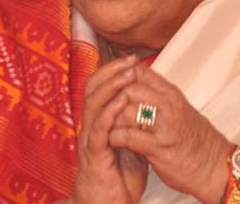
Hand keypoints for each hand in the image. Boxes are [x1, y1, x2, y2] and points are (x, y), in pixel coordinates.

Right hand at [71, 55, 148, 203]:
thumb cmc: (119, 180)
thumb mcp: (133, 147)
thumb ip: (136, 127)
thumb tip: (149, 111)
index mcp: (100, 121)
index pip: (100, 86)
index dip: (114, 70)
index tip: (133, 59)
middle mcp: (91, 125)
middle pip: (92, 87)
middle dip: (111, 70)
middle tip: (130, 59)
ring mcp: (90, 138)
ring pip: (94, 103)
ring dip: (111, 86)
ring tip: (127, 74)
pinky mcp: (93, 153)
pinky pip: (99, 127)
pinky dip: (109, 112)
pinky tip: (121, 102)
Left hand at [108, 64, 232, 203]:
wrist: (215, 165)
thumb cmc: (193, 138)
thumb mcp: (177, 108)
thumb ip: (156, 94)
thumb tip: (133, 81)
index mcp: (170, 93)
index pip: (138, 71)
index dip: (118, 76)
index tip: (108, 88)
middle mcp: (168, 105)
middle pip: (129, 87)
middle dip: (111, 97)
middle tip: (101, 109)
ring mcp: (164, 126)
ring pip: (127, 110)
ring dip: (111, 118)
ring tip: (105, 126)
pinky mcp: (160, 148)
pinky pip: (130, 136)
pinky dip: (116, 137)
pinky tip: (113, 140)